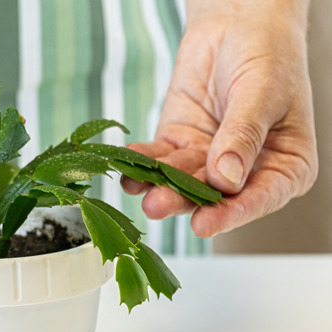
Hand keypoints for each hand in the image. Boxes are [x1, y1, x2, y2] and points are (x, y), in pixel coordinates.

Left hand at [121, 0, 316, 237]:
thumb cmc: (268, 55)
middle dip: (183, 201)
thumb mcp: (263, 93)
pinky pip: (158, 157)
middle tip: (159, 206)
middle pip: (213, 194)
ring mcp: (208, 159)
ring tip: (142, 189)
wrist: (238, 24)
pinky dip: (141, 162)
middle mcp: (245, 171)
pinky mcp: (178, 143)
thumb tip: (227, 178)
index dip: (231, 214)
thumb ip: (243, 136)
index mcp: (285, 165)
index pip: (260, 198)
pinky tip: (129, 168)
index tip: (205, 224)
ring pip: (181, 180)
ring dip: (159, 185)